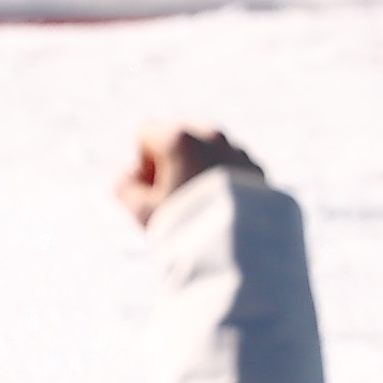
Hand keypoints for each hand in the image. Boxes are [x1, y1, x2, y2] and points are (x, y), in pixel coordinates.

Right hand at [116, 124, 256, 227]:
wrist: (240, 249)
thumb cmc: (185, 226)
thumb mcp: (138, 210)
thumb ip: (124, 184)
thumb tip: (133, 174)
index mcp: (179, 138)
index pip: (145, 134)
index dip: (142, 164)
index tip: (155, 189)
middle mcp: (211, 135)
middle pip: (177, 136)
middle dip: (171, 161)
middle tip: (175, 195)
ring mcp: (238, 150)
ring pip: (206, 149)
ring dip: (197, 167)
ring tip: (200, 202)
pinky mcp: (257, 168)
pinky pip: (231, 164)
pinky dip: (222, 178)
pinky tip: (222, 205)